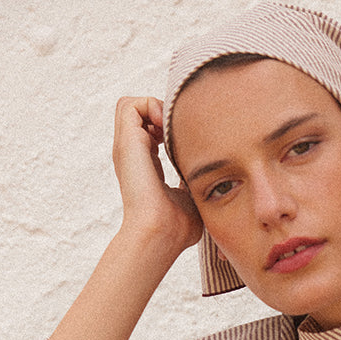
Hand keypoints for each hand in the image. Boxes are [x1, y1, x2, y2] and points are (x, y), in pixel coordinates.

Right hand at [112, 96, 202, 254]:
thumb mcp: (192, 198)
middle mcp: (133, 155)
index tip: (187, 139)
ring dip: (153, 106)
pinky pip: (130, 105)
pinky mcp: (127, 143)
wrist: (161, 233)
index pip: (150, 133)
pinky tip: (167, 127)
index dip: (168, 128)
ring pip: (130, 106)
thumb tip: (213, 175)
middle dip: (159, 112)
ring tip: (171, 126)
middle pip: (138, 114)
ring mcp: (127, 148)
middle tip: (178, 130)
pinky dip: (150, 105)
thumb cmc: (178, 227)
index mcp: (146, 167)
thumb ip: (196, 181)